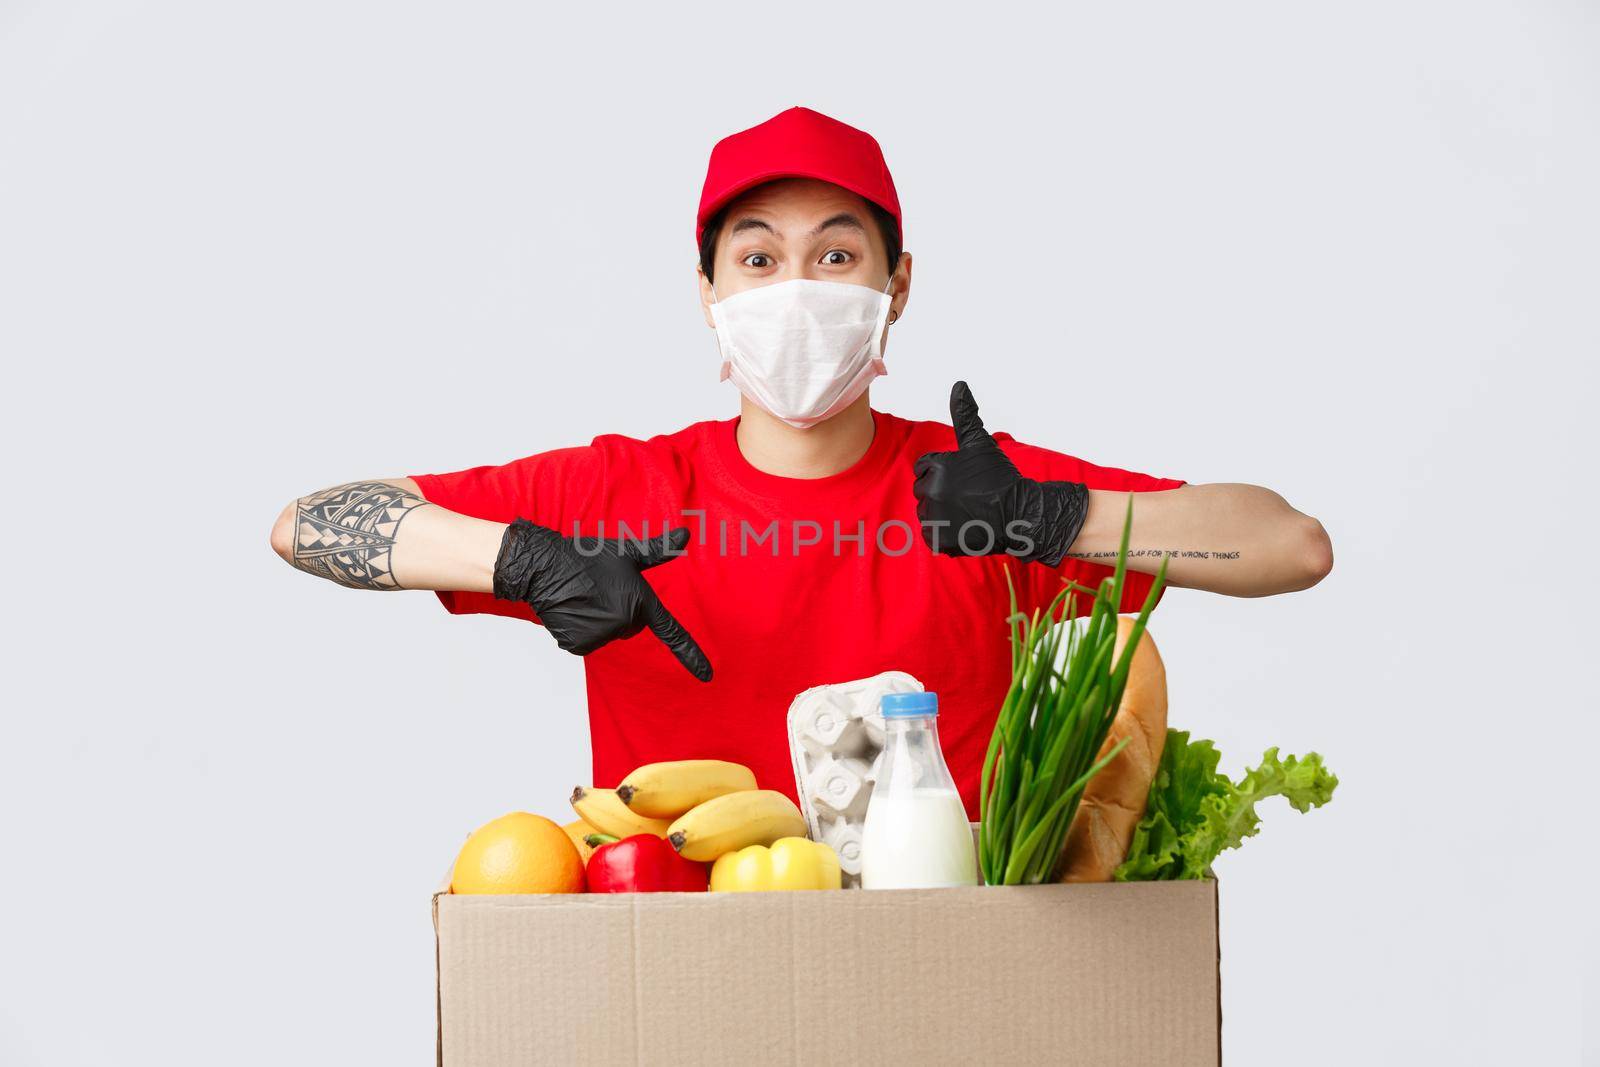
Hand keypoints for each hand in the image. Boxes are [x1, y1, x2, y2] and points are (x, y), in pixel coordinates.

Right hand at [493, 521, 711, 681]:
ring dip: (597, 620)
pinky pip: (586, 642)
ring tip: (583, 598)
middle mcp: (623, 622)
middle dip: (619, 612)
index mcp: (639, 602)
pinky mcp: (578, 644)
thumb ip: (658, 549)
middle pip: (629, 627)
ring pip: (607, 635)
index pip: (671, 632)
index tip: (707, 676)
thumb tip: (686, 533)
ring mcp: (599, 636)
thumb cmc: (586, 556)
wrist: (543, 567)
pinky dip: (579, 629)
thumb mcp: (626, 552)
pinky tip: (571, 610)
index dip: (690, 655)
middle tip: (600, 591)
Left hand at [912, 381, 1088, 565]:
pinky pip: (932, 536)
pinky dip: (946, 534)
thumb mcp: (980, 443)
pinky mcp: (940, 539)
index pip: (924, 468)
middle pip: (924, 492)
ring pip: (927, 514)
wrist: (1020, 513)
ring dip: (943, 515)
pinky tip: (965, 527)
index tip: (964, 480)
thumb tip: (959, 384)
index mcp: (936, 466)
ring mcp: (935, 517)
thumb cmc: (1000, 477)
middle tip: (968, 497)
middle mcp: (931, 490)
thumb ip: (965, 414)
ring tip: (968, 512)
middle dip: (942, 494)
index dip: (944, 474)